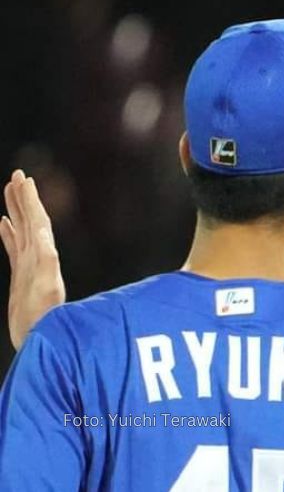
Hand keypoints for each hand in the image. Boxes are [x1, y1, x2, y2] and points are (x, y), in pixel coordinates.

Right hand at [2, 170, 66, 348]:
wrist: (43, 340)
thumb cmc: (45, 319)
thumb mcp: (47, 290)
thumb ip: (47, 265)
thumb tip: (44, 239)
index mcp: (43, 255)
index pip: (37, 221)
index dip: (30, 200)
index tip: (23, 179)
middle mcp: (38, 256)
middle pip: (31, 220)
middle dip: (23, 198)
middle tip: (17, 175)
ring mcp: (30, 265)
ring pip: (22, 230)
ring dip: (16, 210)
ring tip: (10, 190)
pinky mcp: (23, 275)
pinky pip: (14, 247)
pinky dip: (9, 233)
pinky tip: (4, 224)